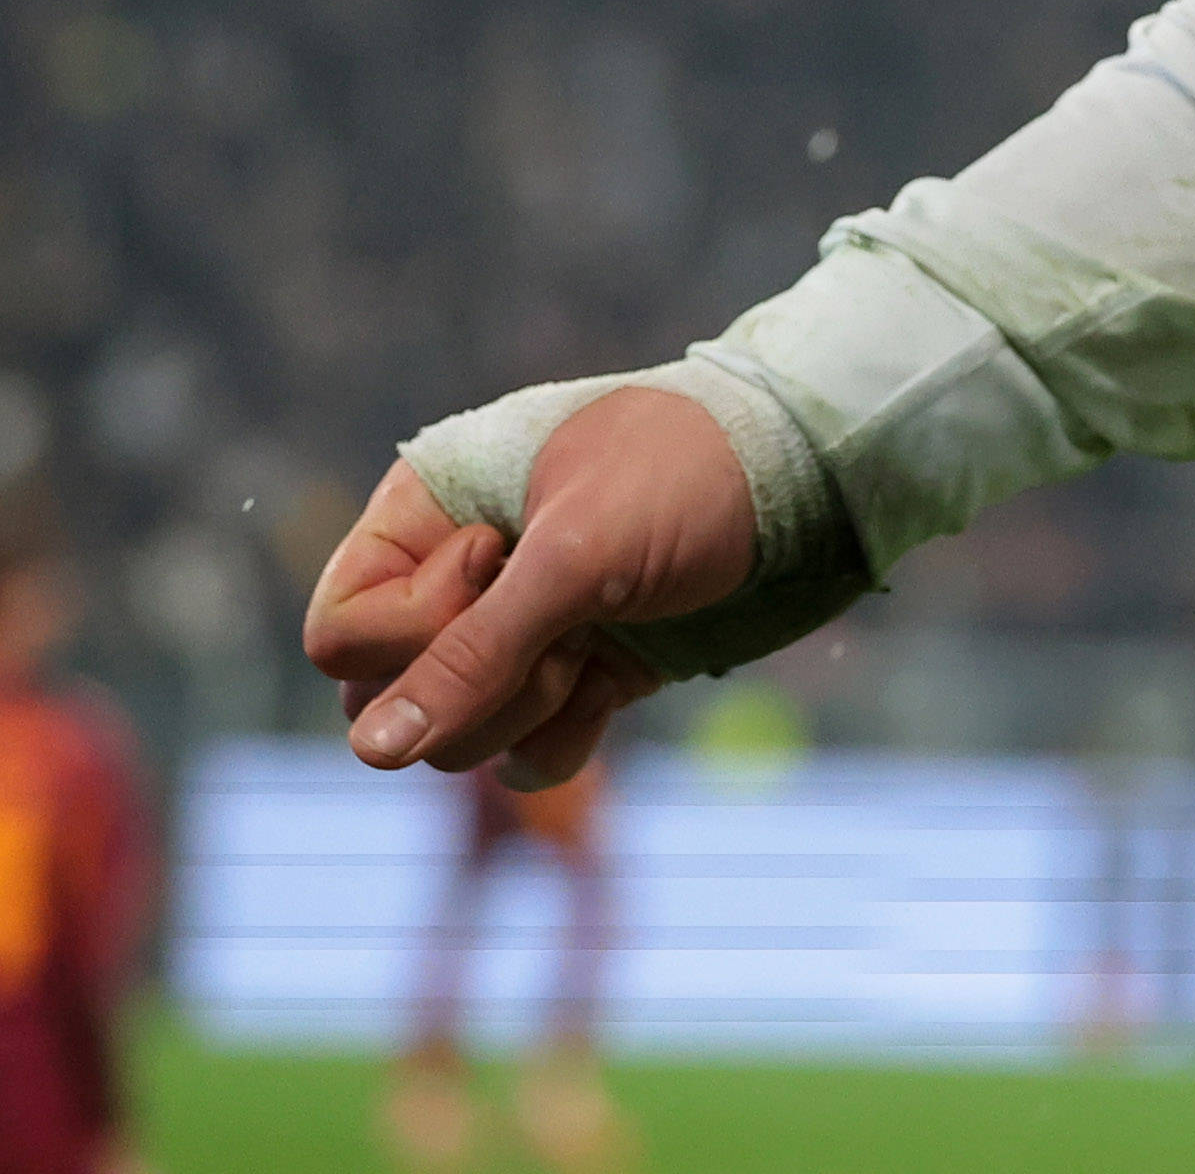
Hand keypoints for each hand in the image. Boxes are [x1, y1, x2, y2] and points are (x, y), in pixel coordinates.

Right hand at [300, 387, 751, 785]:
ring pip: (452, 741)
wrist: (814, 478)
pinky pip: (524, 759)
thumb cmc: (692, 475)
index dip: (411, 628)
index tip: (501, 558)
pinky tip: (616, 678)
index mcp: (427, 515)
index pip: (339, 634)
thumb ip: (470, 654)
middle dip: (474, 682)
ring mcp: (520, 634)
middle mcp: (457, 581)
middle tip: (565, 611)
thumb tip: (370, 755)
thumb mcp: (576, 553)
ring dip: (525, 707)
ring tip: (598, 633)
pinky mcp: (581, 677)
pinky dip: (564, 737)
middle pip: (381, 701)